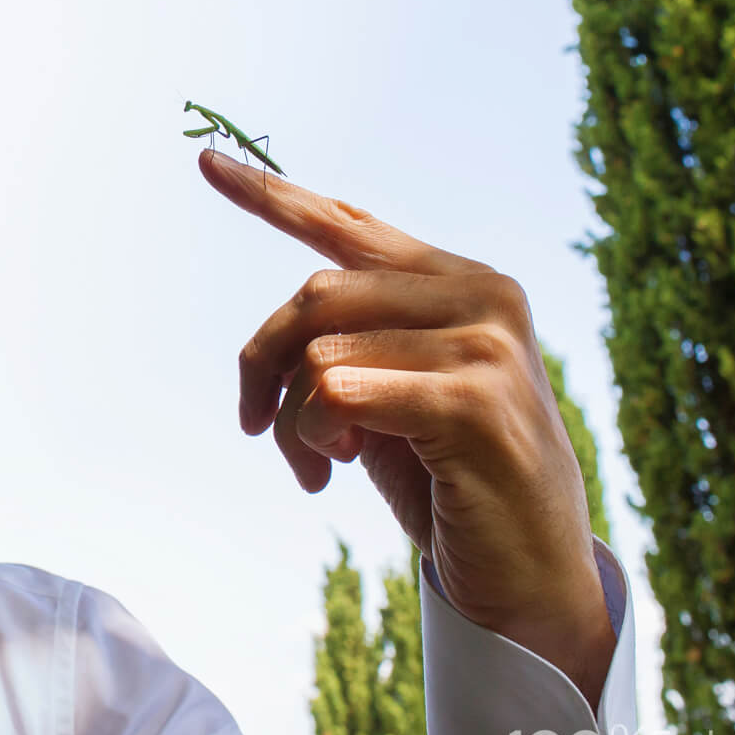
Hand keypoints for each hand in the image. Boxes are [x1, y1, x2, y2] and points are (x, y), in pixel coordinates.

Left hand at [196, 149, 616, 711]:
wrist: (528, 574)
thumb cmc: (449, 482)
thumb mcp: (390, 395)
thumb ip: (349, 343)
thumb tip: (276, 341)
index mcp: (462, 282)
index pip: (351, 224)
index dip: (272, 194)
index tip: (205, 160)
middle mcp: (483, 296)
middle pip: (313, 293)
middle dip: (261, 364)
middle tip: (254, 426)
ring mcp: (486, 344)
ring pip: (318, 351)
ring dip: (290, 421)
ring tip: (319, 464)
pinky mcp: (474, 401)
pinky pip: (336, 393)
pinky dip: (313, 435)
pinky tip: (339, 468)